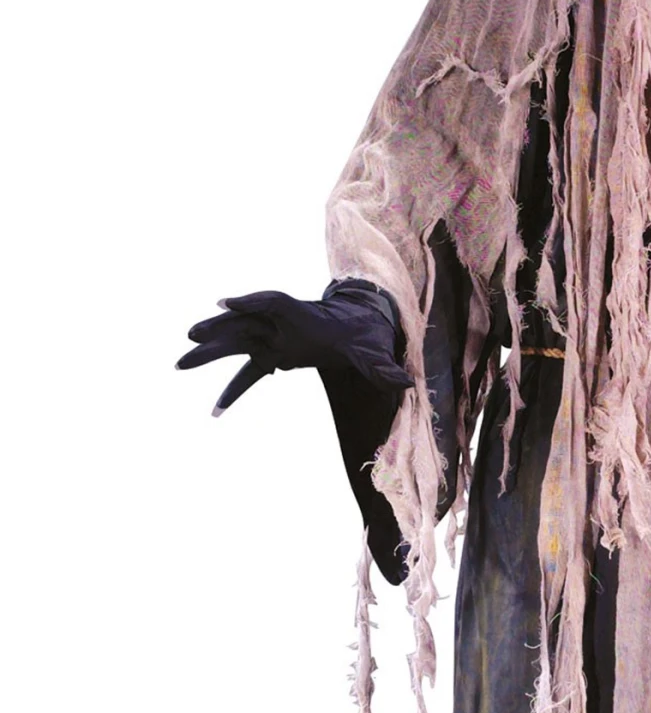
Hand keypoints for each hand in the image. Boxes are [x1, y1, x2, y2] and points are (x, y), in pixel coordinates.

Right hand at [177, 283, 411, 414]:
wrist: (353, 332)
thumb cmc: (360, 337)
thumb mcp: (372, 352)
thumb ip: (383, 368)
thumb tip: (408, 384)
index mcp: (301, 315)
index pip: (272, 302)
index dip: (249, 300)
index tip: (225, 302)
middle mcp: (279, 324)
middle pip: (242, 322)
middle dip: (216, 328)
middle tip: (189, 336)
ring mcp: (270, 338)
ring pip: (233, 343)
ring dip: (208, 352)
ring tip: (179, 364)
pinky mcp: (269, 355)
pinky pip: (246, 373)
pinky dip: (232, 391)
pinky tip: (216, 412)